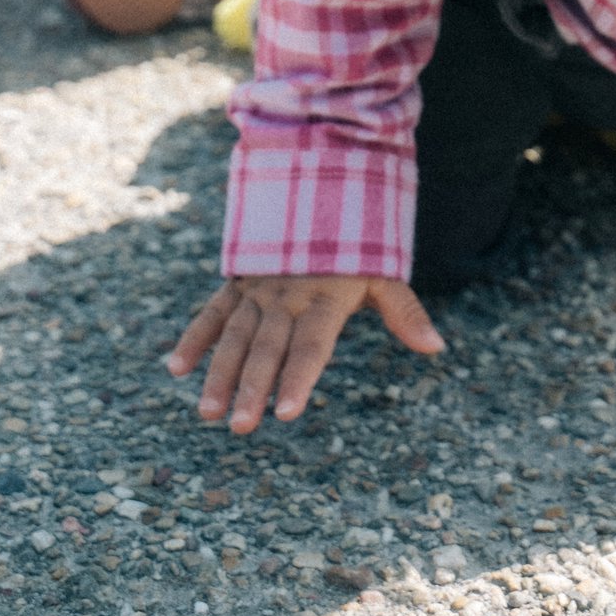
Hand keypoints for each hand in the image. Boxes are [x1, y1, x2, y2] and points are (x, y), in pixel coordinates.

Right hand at [166, 273, 441, 431]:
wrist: (320, 189)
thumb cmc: (357, 246)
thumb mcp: (384, 273)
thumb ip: (404, 312)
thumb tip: (437, 347)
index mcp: (325, 296)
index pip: (311, 344)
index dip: (299, 377)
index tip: (286, 412)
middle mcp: (288, 295)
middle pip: (268, 347)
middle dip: (252, 387)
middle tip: (240, 426)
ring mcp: (258, 289)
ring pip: (235, 335)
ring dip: (219, 373)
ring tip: (207, 412)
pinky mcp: (238, 282)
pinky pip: (213, 311)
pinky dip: (195, 337)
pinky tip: (177, 368)